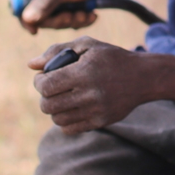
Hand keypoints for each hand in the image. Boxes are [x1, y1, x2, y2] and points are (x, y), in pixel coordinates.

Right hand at [18, 0, 120, 33]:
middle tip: (72, 16)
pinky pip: (72, 22)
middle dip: (58, 22)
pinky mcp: (72, 7)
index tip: (36, 31)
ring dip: (74, 21)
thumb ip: (46, 3)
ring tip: (86, 13)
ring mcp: (59, 2)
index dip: (26, 21)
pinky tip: (92, 14)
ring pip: (58, 23)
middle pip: (41, 20)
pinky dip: (82, 21)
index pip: (20, 8)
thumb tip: (27, 18)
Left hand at [31, 37, 157, 133]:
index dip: (38, 82)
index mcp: (84, 72)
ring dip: (54, 109)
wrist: (143, 77)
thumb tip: (31, 64)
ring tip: (62, 98)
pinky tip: (71, 108)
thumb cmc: (111, 57)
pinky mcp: (101, 122)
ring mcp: (96, 110)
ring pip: (57, 119)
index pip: (47, 86)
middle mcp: (90, 93)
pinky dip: (65, 120)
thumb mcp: (87, 45)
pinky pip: (70, 129)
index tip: (42, 78)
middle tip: (51, 89)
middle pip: (48, 106)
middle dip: (44, 97)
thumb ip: (56, 51)